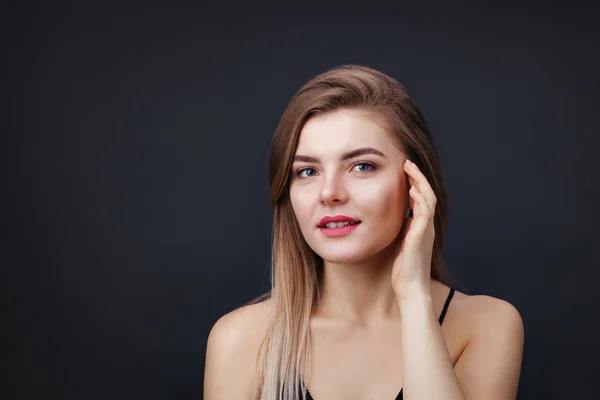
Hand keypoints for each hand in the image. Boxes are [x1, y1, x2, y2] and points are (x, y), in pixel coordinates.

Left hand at [391, 159, 436, 299]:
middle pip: (427, 194)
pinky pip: (424, 214)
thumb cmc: (404, 270)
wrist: (411, 288)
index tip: (405, 171)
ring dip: (419, 182)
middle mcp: (427, 226)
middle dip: (418, 177)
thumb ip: (400, 230)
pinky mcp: (422, 237)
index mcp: (421, 227)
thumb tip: (393, 218)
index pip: (421, 199)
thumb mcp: (400, 244)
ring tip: (410, 169)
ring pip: (428, 199)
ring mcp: (426, 231)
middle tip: (407, 163)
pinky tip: (412, 190)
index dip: (415, 183)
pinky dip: (420, 200)